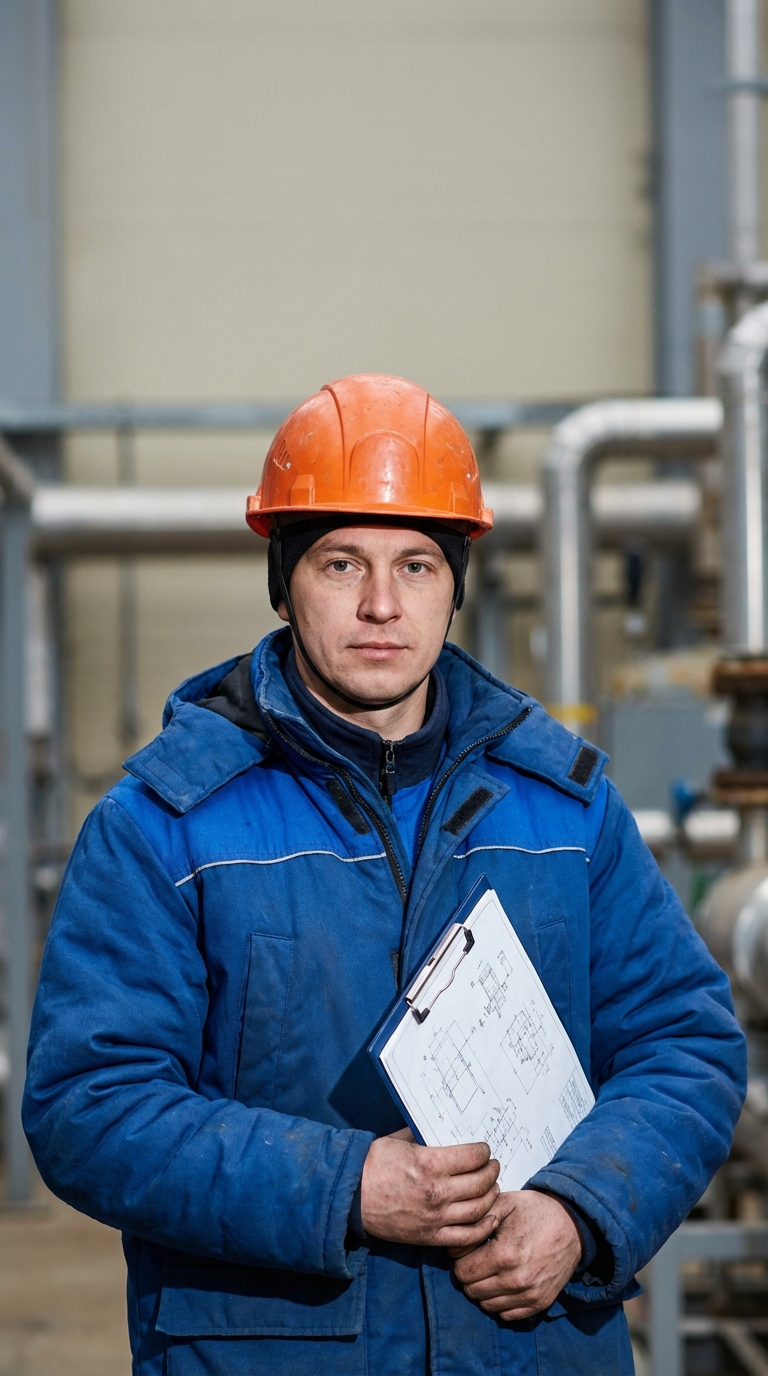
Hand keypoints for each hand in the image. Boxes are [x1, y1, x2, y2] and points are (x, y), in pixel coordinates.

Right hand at [360, 1127, 500, 1248]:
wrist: (351, 1197)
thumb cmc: (373, 1164)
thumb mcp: (399, 1140)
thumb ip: (425, 1136)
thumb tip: (445, 1130)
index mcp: (429, 1164)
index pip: (472, 1157)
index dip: (483, 1152)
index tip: (484, 1150)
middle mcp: (436, 1192)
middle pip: (480, 1182)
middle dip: (491, 1171)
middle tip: (493, 1166)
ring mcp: (435, 1218)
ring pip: (478, 1209)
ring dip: (491, 1196)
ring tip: (492, 1187)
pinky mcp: (429, 1237)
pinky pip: (466, 1236)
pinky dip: (484, 1227)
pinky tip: (491, 1217)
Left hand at [451, 1189, 581, 1319]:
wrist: (572, 1225)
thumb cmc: (535, 1211)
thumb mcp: (504, 1203)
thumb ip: (476, 1220)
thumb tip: (455, 1243)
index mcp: (504, 1255)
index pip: (462, 1271)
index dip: (461, 1258)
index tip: (470, 1249)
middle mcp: (516, 1280)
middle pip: (472, 1290)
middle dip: (470, 1274)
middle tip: (480, 1258)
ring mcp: (530, 1295)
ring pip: (487, 1305)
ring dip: (484, 1289)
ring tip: (493, 1269)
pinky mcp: (540, 1303)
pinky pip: (506, 1314)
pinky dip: (500, 1301)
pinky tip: (505, 1281)